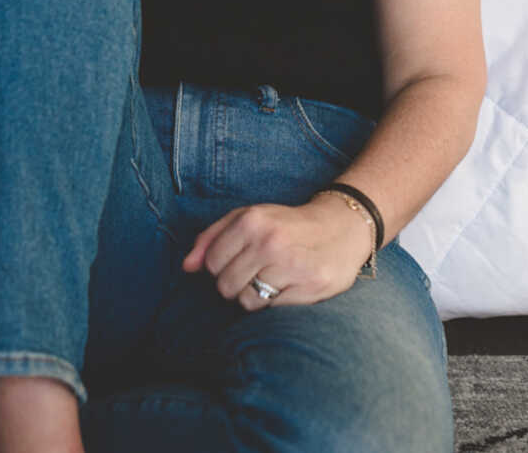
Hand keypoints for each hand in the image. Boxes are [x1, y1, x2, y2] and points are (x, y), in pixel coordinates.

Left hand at [181, 194, 373, 309]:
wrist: (341, 226)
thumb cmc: (286, 225)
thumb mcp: (249, 217)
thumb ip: (212, 237)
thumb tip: (186, 267)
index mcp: (251, 220)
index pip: (211, 264)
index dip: (221, 267)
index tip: (238, 260)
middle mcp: (270, 241)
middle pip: (226, 286)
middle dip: (236, 284)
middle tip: (256, 272)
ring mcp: (291, 265)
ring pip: (247, 302)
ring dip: (255, 296)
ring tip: (272, 279)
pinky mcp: (310, 286)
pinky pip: (273, 310)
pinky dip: (276, 302)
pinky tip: (289, 285)